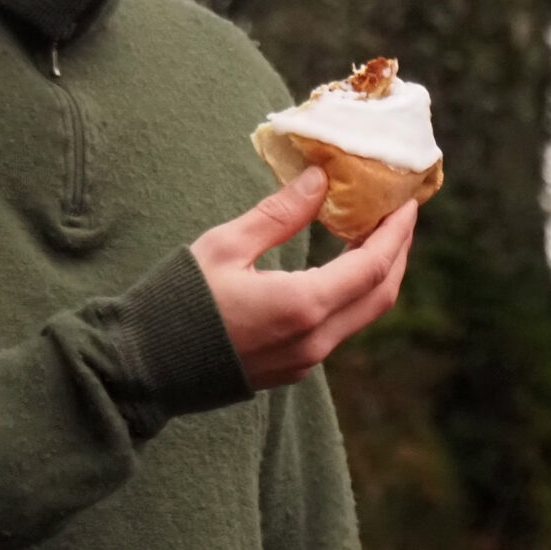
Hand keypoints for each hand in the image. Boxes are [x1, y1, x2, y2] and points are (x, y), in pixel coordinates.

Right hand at [189, 168, 415, 389]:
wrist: (142, 368)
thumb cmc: (177, 301)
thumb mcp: (226, 246)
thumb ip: (279, 214)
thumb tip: (319, 180)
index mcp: (302, 306)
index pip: (372, 266)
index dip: (396, 232)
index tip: (408, 202)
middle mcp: (314, 340)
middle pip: (380, 294)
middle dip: (397, 252)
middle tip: (400, 215)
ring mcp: (305, 361)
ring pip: (362, 315)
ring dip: (376, 275)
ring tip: (374, 235)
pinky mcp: (291, 369)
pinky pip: (339, 329)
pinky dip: (352, 295)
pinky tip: (341, 269)